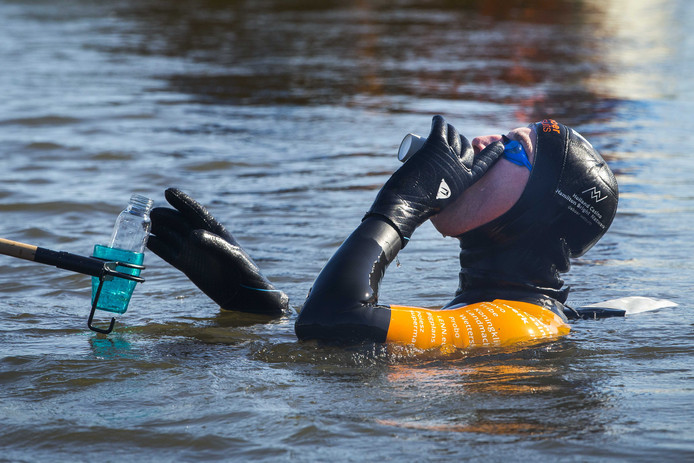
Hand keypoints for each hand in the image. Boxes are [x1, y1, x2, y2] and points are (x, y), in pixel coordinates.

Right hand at [147, 188, 287, 314]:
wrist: (242, 294)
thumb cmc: (244, 272)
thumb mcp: (232, 256)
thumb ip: (214, 244)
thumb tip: (192, 235)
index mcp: (215, 229)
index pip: (195, 211)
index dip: (182, 201)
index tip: (168, 191)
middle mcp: (201, 237)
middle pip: (178, 222)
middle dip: (165, 216)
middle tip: (152, 214)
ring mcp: (192, 250)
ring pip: (170, 235)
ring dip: (158, 229)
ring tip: (144, 225)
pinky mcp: (186, 264)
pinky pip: (168, 252)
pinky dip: (158, 247)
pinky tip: (147, 241)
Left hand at [365, 115, 503, 245]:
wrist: (404, 206)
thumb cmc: (417, 209)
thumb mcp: (440, 202)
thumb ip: (444, 197)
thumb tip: (441, 191)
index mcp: (466, 182)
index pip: (485, 163)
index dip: (492, 153)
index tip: (501, 145)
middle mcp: (461, 167)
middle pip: (466, 147)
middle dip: (460, 141)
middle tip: (448, 142)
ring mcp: (448, 155)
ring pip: (453, 135)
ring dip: (448, 130)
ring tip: (441, 131)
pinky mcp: (435, 147)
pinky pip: (442, 128)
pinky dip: (439, 122)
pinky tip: (436, 120)